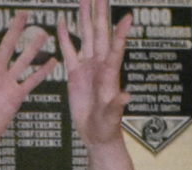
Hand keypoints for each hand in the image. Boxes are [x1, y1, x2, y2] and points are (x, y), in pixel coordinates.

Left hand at [0, 9, 49, 157]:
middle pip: (7, 45)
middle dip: (15, 29)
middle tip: (24, 13)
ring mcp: (8, 82)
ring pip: (23, 60)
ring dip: (33, 47)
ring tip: (43, 34)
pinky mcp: (17, 95)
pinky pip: (32, 80)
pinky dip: (43, 72)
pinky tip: (53, 61)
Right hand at [60, 0, 133, 146]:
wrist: (96, 134)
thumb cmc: (107, 126)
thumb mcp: (112, 117)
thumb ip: (116, 105)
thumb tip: (126, 96)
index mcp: (109, 73)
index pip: (116, 48)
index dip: (120, 32)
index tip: (128, 16)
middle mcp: (100, 64)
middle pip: (100, 33)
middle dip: (99, 12)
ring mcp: (87, 66)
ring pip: (86, 35)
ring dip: (85, 17)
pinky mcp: (75, 73)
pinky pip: (69, 50)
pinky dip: (66, 36)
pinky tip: (63, 22)